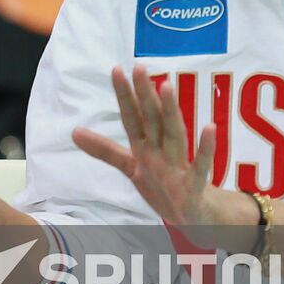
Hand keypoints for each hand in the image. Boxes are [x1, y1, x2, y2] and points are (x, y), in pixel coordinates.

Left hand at [71, 65, 226, 231]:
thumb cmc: (164, 186)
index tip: (116, 69)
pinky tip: (209, 127)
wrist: (196, 216)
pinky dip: (205, 149)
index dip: (125, 96)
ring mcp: (179, 166)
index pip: (133, 118)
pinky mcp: (194, 186)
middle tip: (139, 67)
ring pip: (175, 135)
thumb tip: (74, 131)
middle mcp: (163, 151)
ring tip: (167, 86)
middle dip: (145, 95)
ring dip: (171, 112)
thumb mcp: (131, 167)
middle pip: (153, 120)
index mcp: (146, 146)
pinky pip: (200, 167)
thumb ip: (105, 150)